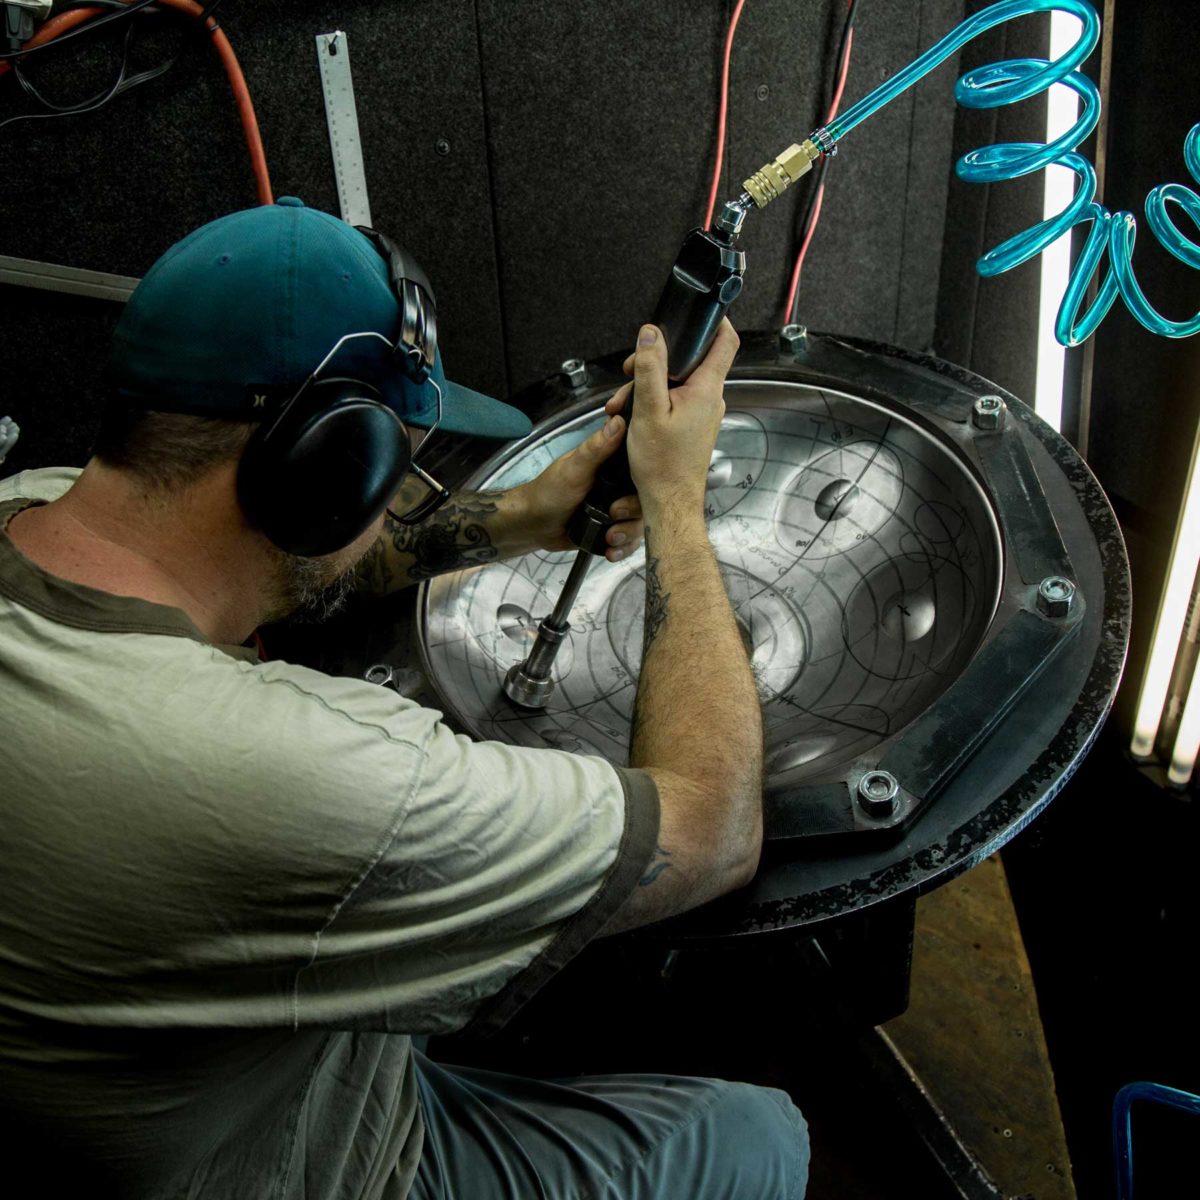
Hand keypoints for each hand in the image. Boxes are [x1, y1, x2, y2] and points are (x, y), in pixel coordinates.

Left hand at [509, 400, 643, 562]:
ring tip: (609, 537)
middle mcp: (619, 484)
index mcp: (613, 463)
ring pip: (640, 521)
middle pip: (646, 497)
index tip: (644, 485)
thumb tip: (619, 420)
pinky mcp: (613, 528)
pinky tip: (610, 550)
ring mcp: (617, 507)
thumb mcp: (574, 468)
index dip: (650, 474)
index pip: (644, 463)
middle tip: (614, 514)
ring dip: (627, 533)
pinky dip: (622, 548)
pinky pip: (629, 540)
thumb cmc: (549, 492)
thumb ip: (597, 448)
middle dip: (634, 511)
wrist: (534, 526)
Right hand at [623, 319, 738, 514]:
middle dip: (656, 360)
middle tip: (631, 371)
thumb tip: (651, 334)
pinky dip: (653, 402)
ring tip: (623, 404)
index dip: (714, 320)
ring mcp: (703, 413)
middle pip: (689, 361)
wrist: (669, 502)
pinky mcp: (693, 426)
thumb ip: (650, 368)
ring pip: (677, 383)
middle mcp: (710, 399)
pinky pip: (675, 401)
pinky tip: (633, 415)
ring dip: (648, 386)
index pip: (725, 341)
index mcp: (706, 390)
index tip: (697, 312)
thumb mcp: (648, 410)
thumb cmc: (662, 465)